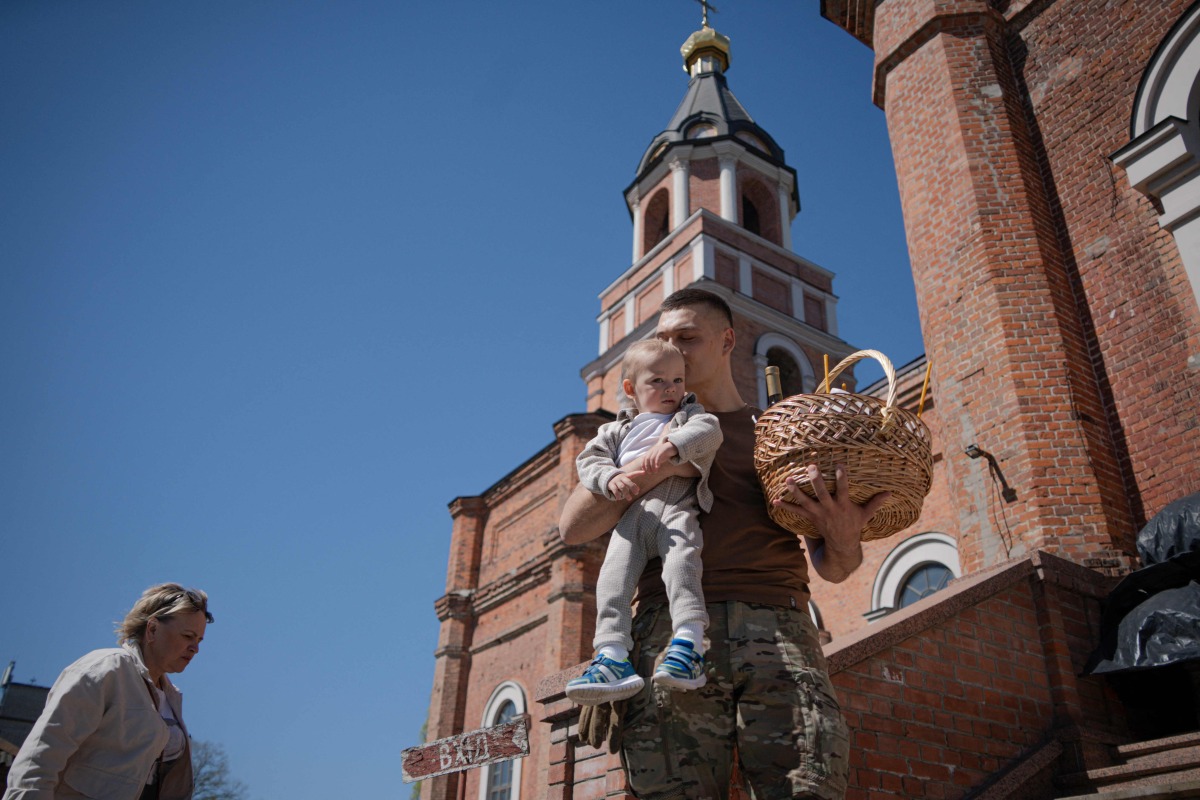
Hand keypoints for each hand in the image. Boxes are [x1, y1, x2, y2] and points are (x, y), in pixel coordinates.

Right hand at [607, 473, 641, 500]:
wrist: (607, 479)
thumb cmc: (620, 481)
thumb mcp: (626, 481)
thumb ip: (632, 485)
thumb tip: (638, 490)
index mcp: (626, 475)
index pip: (633, 474)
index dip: (638, 473)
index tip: (644, 472)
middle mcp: (621, 477)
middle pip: (628, 481)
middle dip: (633, 487)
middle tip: (636, 493)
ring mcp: (616, 481)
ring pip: (622, 487)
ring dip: (626, 493)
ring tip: (630, 499)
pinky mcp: (611, 484)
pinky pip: (615, 490)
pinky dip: (618, 495)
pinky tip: (619, 498)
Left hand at [641, 441, 677, 473]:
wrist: (673, 446)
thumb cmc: (664, 454)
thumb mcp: (657, 458)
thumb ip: (653, 462)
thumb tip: (649, 470)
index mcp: (650, 452)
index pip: (644, 459)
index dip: (643, 465)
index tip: (644, 472)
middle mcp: (652, 450)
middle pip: (647, 459)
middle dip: (647, 467)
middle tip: (650, 473)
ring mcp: (657, 449)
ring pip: (652, 458)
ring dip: (652, 466)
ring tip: (655, 472)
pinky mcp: (662, 450)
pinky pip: (658, 456)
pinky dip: (657, 462)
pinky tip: (658, 467)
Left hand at [773, 464, 890, 581]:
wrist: (842, 545)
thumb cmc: (854, 525)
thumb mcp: (866, 514)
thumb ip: (876, 502)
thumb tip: (891, 492)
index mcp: (844, 506)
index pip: (844, 490)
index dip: (842, 478)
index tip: (840, 465)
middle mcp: (830, 509)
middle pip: (822, 494)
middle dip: (816, 481)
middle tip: (812, 467)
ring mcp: (818, 514)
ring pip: (805, 502)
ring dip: (795, 491)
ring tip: (788, 479)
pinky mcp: (810, 517)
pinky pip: (795, 512)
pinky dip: (785, 506)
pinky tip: (774, 500)